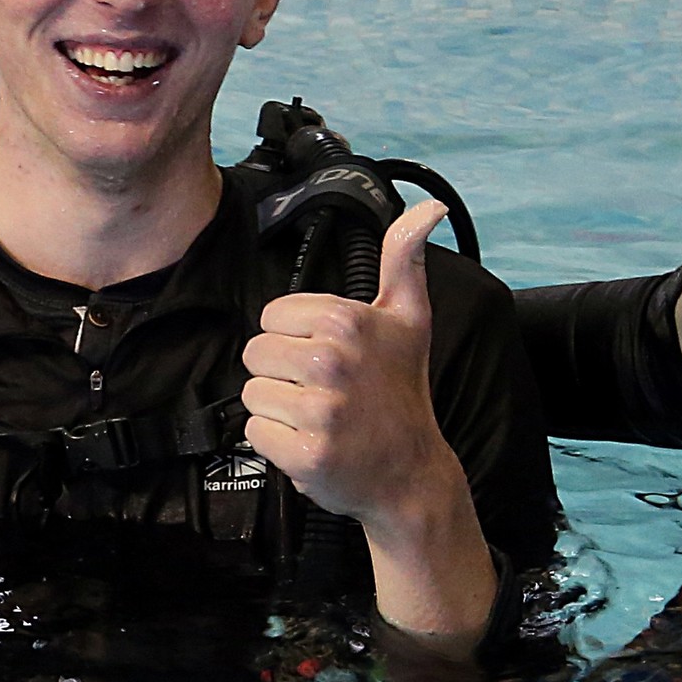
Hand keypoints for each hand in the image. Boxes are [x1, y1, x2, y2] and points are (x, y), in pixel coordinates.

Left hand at [242, 201, 466, 531]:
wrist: (411, 472)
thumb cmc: (402, 392)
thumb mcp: (409, 318)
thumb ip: (404, 259)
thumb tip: (428, 208)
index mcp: (348, 321)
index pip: (272, 316)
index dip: (295, 337)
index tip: (328, 357)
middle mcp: (333, 361)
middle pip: (255, 353)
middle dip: (282, 373)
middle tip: (322, 390)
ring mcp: (320, 410)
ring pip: (253, 393)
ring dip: (278, 409)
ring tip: (318, 416)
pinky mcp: (306, 453)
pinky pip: (255, 433)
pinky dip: (276, 442)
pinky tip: (311, 441)